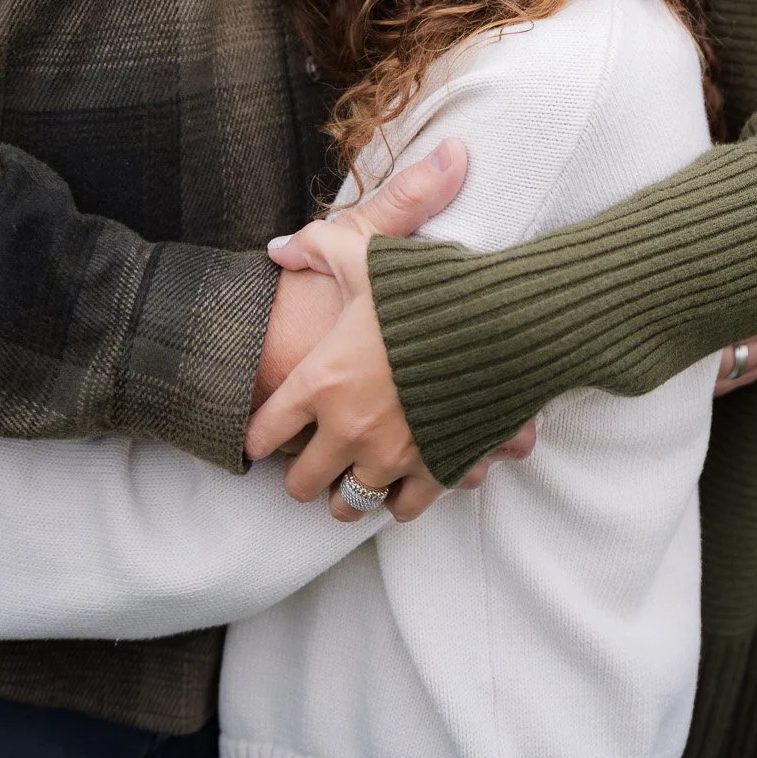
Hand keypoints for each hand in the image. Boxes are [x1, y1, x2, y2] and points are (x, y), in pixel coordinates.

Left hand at [246, 139, 535, 521]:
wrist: (499, 322)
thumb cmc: (424, 289)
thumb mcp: (364, 258)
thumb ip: (314, 248)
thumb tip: (275, 250)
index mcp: (321, 382)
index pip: (263, 433)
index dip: (257, 436)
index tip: (262, 436)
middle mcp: (348, 429)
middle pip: (301, 482)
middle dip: (301, 474)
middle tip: (309, 459)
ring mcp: (391, 456)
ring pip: (347, 505)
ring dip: (345, 493)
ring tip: (350, 476)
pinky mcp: (433, 471)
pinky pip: (403, 509)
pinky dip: (398, 499)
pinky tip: (397, 479)